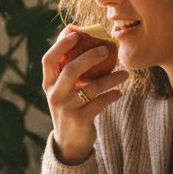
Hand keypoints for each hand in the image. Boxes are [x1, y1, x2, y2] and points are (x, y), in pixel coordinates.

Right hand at [41, 26, 129, 164]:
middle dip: (89, 56)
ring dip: (110, 78)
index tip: (75, 32)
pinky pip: (100, 103)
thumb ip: (69, 70)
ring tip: (125, 74)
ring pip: (90, 87)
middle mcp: (54, 95)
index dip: (60, 44)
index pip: (49, 59)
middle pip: (70, 70)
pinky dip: (111, 96)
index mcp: (48, 84)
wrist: (69, 141)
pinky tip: (119, 92)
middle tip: (106, 49)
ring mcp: (66, 108)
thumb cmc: (70, 106)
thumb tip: (84, 38)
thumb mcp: (63, 90)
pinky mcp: (80, 120)